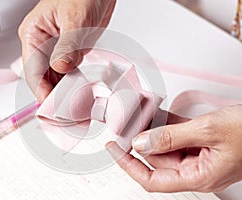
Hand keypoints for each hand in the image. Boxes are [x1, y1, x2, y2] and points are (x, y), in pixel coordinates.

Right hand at [18, 0, 115, 101]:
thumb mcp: (75, 19)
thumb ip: (68, 45)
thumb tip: (60, 67)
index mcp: (34, 33)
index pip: (32, 68)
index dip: (40, 89)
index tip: (50, 105)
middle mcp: (43, 44)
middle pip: (42, 77)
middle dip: (51, 95)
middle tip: (62, 112)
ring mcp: (56, 50)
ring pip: (54, 78)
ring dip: (62, 92)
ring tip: (71, 107)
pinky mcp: (70, 52)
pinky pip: (68, 73)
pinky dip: (72, 84)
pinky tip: (78, 93)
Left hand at [106, 105, 241, 191]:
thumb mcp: (207, 130)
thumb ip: (171, 137)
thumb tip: (142, 143)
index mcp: (198, 176)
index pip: (152, 179)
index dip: (129, 165)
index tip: (115, 149)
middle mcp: (196, 169)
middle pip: (156, 159)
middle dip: (140, 141)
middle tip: (126, 122)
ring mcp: (198, 155)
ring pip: (166, 145)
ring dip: (152, 130)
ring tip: (139, 114)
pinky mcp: (202, 142)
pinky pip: (177, 135)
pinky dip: (166, 124)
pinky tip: (156, 113)